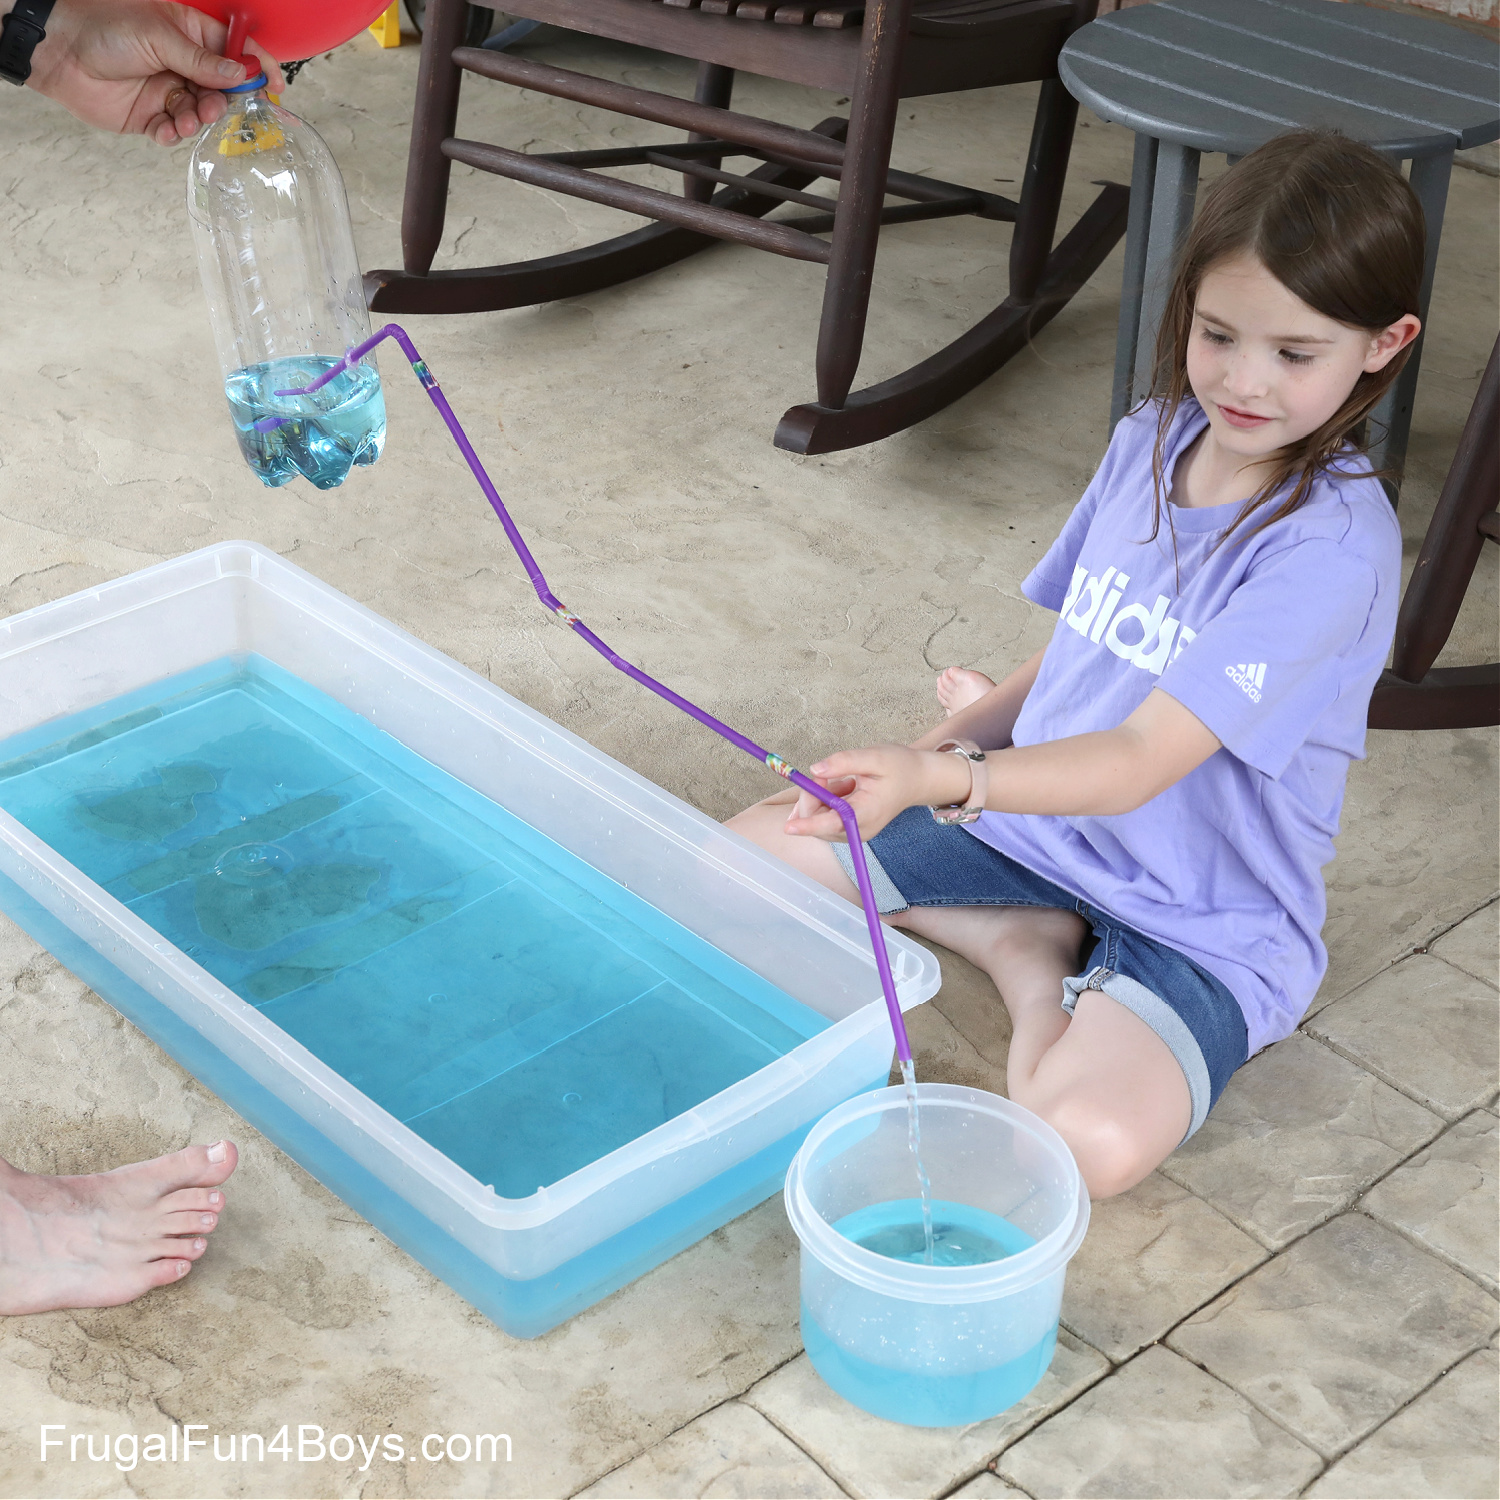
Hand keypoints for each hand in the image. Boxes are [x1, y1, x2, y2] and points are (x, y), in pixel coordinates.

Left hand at [22, 0, 283, 145]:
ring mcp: (169, 91)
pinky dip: (174, 134)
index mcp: (190, 34)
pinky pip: (175, 132)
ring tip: (187, 116)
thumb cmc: (103, 28)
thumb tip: (242, 75)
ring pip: (202, 114)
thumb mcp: (159, 36)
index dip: (257, 68)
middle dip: (225, 102)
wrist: (59, 51)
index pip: (235, 51)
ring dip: (199, 120)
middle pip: (224, 90)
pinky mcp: (152, 116)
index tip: (273, 87)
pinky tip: (165, 128)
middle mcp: (184, 64)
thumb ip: (202, 61)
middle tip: (215, 107)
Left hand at [783, 744, 970, 842]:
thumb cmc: (900, 767)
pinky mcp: (850, 829)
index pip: (833, 823)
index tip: (788, 826)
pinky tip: (844, 787)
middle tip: (827, 774)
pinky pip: (825, 817)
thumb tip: (815, 769)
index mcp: (866, 813)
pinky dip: (826, 800)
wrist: (917, 780)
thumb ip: (844, 761)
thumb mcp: (874, 757)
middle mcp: (859, 830)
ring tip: (846, 781)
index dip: (808, 824)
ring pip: (819, 819)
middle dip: (813, 796)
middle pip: (819, 821)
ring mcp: (854, 832)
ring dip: (821, 797)